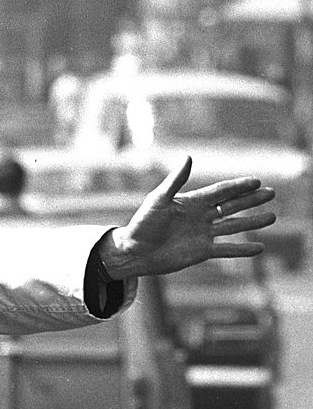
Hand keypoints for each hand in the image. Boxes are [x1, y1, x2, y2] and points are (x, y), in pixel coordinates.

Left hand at [101, 156, 275, 278]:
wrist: (135, 251)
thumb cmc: (143, 223)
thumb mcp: (158, 199)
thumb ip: (175, 181)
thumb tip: (188, 157)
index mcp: (190, 202)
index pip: (220, 192)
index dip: (238, 186)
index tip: (256, 181)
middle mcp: (199, 216)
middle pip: (231, 205)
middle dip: (251, 199)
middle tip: (271, 192)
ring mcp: (202, 234)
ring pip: (233, 226)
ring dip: (252, 221)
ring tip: (272, 216)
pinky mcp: (202, 252)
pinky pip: (227, 250)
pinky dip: (243, 249)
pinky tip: (260, 248)